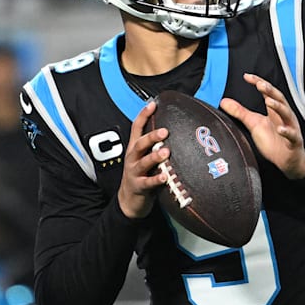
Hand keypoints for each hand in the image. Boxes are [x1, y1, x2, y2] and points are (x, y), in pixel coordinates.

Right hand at [117, 101, 169, 218]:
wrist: (130, 200)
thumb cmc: (143, 174)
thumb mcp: (146, 157)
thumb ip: (156, 145)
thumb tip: (175, 128)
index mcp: (135, 148)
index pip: (136, 128)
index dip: (143, 116)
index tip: (152, 104)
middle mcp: (132, 158)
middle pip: (139, 144)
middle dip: (151, 137)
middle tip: (164, 131)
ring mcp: (134, 172)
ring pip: (143, 162)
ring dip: (154, 157)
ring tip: (165, 152)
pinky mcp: (138, 187)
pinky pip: (147, 183)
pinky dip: (156, 180)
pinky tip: (165, 177)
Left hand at [221, 73, 304, 179]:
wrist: (288, 160)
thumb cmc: (273, 141)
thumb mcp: (254, 124)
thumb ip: (240, 112)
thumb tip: (224, 101)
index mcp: (274, 111)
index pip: (268, 92)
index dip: (259, 83)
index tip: (247, 77)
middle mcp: (284, 116)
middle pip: (279, 99)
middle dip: (270, 91)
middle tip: (260, 84)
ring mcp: (291, 128)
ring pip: (287, 114)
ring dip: (278, 107)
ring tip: (268, 101)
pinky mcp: (294, 141)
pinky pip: (292, 135)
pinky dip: (287, 132)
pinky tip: (280, 129)